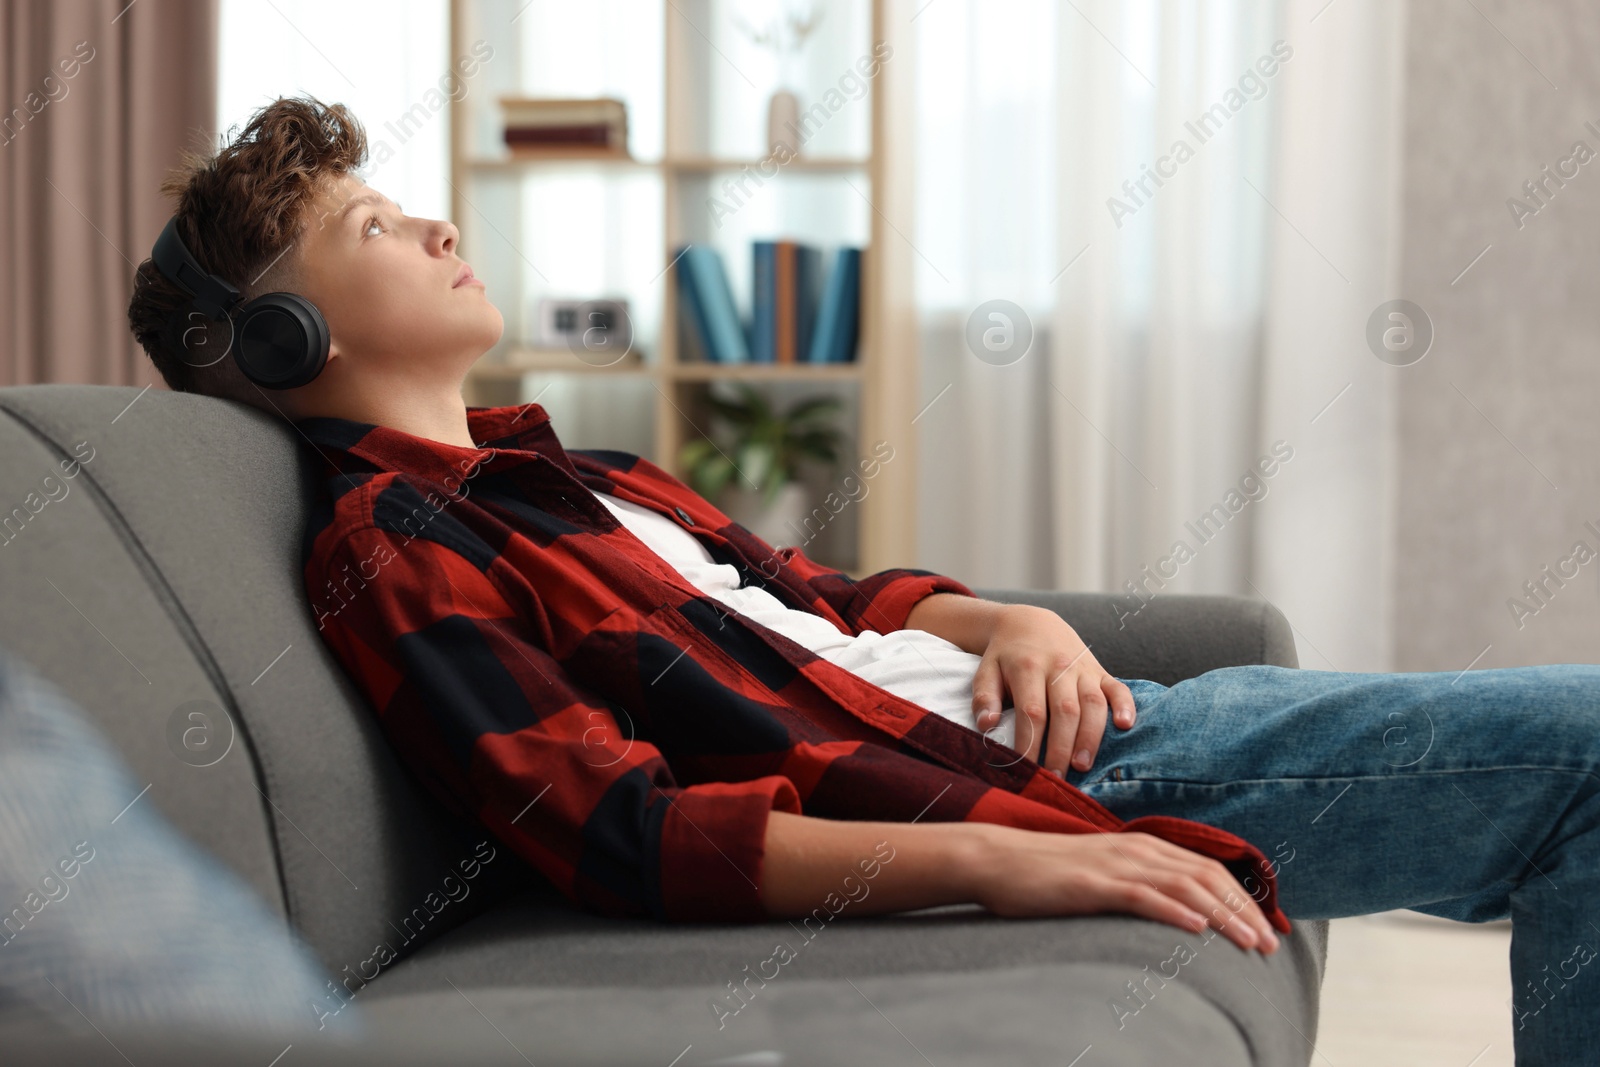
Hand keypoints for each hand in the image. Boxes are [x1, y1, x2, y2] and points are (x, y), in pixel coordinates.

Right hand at [968, 826, 1280, 953]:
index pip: (1207, 870)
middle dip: (1244, 912)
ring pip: (1184, 886)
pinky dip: (1173, 911)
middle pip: (1206, 877)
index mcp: (1142, 847)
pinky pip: (1141, 896)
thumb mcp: (1103, 874)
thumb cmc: (1049, 873)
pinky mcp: (1093, 884)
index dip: (1242, 899)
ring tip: (1250, 943)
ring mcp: (1115, 865)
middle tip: (1271, 945)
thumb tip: (1174, 908)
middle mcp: (1137, 850)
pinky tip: (1196, 929)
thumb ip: (1138, 883)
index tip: (1267, 929)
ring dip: (1222, 916)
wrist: (999, 859)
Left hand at [972, 604, 1135, 774]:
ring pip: (1092, 702)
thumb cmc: (1006, 655)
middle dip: (1061, 747)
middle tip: (1057, 778)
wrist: (1031, 622)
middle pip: (1065, 711)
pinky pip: (1117, 686)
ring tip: (1083, 765)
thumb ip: (984, 697)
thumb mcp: (986, 670)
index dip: (1030, 742)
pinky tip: (1125, 725)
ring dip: (1090, 735)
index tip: (1026, 768)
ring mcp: (1083, 668)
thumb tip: (986, 725)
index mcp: (1028, 667)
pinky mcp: (1100, 670)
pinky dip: (1125, 705)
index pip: (1031, 711)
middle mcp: (1059, 666)